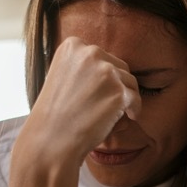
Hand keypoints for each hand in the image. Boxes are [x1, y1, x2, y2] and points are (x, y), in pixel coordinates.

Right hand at [18, 37, 141, 168]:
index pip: (101, 56)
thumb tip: (105, 64)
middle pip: (119, 66)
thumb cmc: (55, 114)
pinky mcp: (119, 92)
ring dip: (125, 99)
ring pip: (130, 82)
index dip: (103, 76)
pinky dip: (134, 110)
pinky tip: (126, 118)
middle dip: (116, 86)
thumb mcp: (61, 76)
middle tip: (105, 105)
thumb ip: (82, 65)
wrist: (50, 141)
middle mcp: (90, 53)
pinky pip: (136, 99)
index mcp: (73, 46)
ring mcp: (106, 71)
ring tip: (111, 114)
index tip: (97, 92)